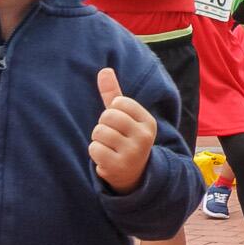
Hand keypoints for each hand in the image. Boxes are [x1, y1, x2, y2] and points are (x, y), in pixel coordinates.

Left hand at [88, 67, 157, 191]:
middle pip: (108, 116)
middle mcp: (144, 137)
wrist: (134, 174)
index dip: (112, 111)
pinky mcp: (119, 166)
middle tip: (112, 136)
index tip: (120, 123)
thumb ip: (113, 94)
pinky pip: (95, 148)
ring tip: (109, 147)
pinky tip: (106, 158)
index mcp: (148, 122)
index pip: (119, 102)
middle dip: (103, 125)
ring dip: (98, 139)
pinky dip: (95, 152)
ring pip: (99, 132)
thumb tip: (104, 70)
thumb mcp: (125, 117)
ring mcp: (133, 153)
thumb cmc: (126, 139)